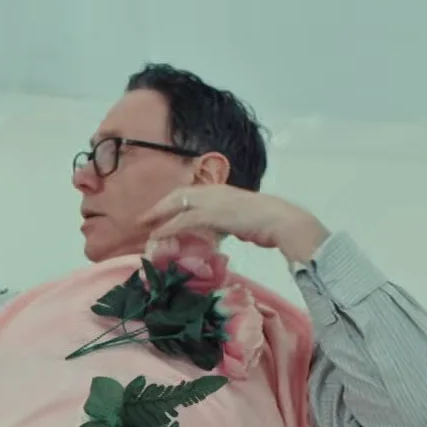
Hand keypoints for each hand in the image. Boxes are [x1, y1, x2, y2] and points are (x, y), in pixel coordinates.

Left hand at [137, 185, 329, 263]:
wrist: (282, 221)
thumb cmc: (268, 223)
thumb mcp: (241, 219)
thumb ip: (226, 222)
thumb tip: (218, 233)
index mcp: (222, 190)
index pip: (190, 192)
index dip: (173, 201)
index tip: (159, 212)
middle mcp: (215, 191)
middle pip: (178, 194)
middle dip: (159, 206)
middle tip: (143, 219)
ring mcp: (213, 200)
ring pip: (177, 203)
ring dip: (158, 216)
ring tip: (144, 228)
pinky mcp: (213, 214)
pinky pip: (183, 220)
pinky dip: (168, 227)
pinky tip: (158, 235)